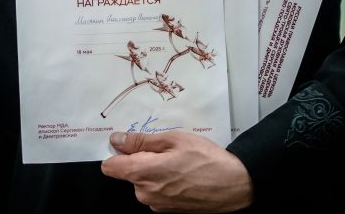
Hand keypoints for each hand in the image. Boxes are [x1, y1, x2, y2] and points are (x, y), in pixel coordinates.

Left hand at [101, 130, 253, 211]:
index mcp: (143, 173)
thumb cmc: (205, 159)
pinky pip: (155, 191)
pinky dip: (163, 180)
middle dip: (140, 158)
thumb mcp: (173, 139)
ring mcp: (156, 205)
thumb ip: (141, 141)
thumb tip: (116, 140)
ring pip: (143, 181)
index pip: (111, 167)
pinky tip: (182, 173)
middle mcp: (145, 194)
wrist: (234, 186)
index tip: (129, 142)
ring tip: (178, 160)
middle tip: (166, 148)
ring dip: (153, 169)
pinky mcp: (167, 211)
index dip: (117, 151)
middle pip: (128, 172)